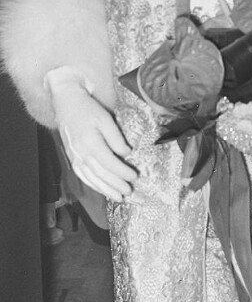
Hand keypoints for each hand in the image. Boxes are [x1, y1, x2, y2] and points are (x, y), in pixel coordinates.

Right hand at [46, 67, 134, 200]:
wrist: (66, 104)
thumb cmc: (87, 109)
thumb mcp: (105, 118)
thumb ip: (115, 137)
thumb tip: (126, 153)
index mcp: (90, 143)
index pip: (109, 163)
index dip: (122, 172)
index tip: (134, 176)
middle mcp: (81, 153)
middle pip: (101, 174)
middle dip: (116, 185)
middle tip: (130, 192)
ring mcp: (75, 158)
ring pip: (92, 179)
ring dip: (106, 190)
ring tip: (119, 197)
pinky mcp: (72, 159)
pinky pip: (83, 176)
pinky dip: (93, 185)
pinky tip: (103, 190)